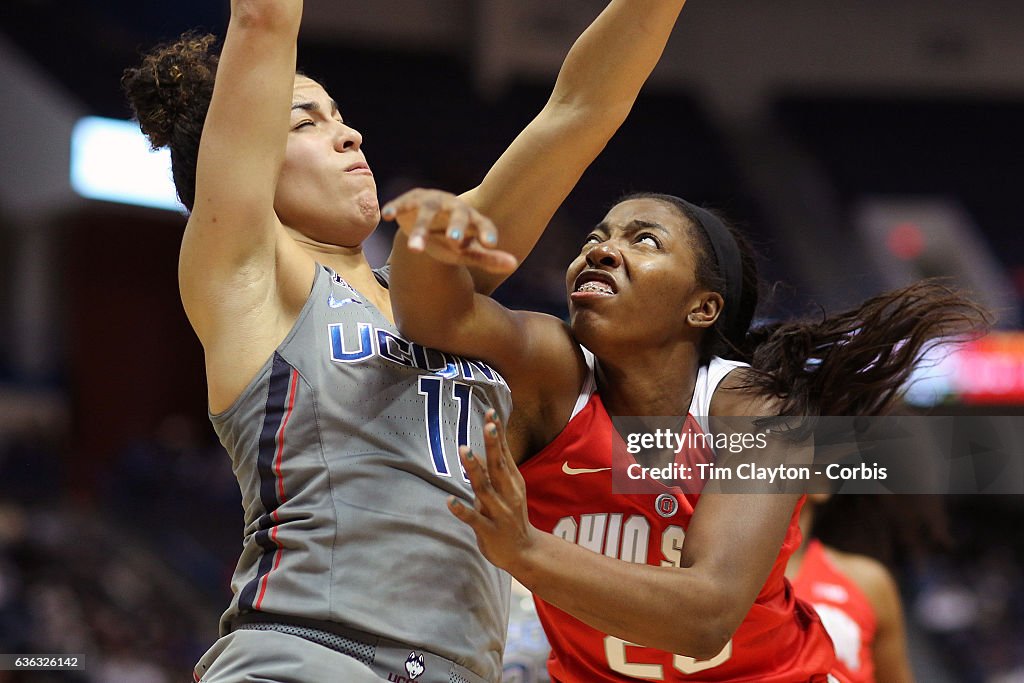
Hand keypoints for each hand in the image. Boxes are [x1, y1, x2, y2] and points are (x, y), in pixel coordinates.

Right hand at [382, 189, 517, 274]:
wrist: (429, 222)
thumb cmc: (453, 241)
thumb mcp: (469, 251)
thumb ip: (489, 258)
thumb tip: (513, 264)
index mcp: (471, 219)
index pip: (483, 224)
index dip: (486, 232)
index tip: (490, 244)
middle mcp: (454, 206)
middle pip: (457, 214)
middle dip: (455, 227)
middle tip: (454, 242)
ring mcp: (432, 201)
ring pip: (427, 213)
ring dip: (421, 229)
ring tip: (415, 250)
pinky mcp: (411, 200)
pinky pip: (404, 203)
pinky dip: (396, 208)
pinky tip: (388, 216)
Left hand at [448, 410, 538, 572]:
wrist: (524, 552)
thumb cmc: (512, 515)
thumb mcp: (509, 489)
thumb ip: (497, 469)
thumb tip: (482, 446)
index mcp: (512, 482)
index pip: (504, 453)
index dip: (498, 434)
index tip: (491, 413)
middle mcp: (508, 494)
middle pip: (499, 466)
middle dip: (493, 445)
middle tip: (486, 425)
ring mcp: (499, 512)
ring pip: (485, 489)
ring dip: (474, 470)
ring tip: (465, 451)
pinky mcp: (489, 530)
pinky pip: (474, 519)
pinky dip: (462, 510)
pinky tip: (449, 501)